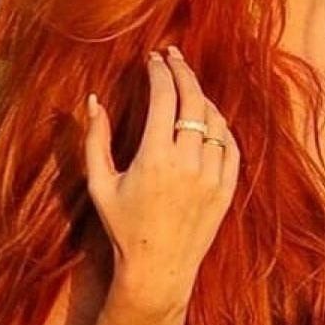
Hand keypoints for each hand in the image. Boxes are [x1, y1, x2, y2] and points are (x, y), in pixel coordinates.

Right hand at [83, 44, 240, 313]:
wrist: (158, 268)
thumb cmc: (123, 227)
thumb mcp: (100, 184)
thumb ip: (95, 140)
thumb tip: (94, 100)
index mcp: (155, 156)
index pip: (164, 96)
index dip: (159, 71)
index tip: (153, 58)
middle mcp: (188, 162)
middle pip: (193, 99)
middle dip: (182, 71)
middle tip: (173, 56)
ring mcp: (212, 175)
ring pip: (215, 120)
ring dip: (201, 97)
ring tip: (187, 87)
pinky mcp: (227, 189)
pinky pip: (230, 145)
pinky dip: (220, 126)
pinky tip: (207, 118)